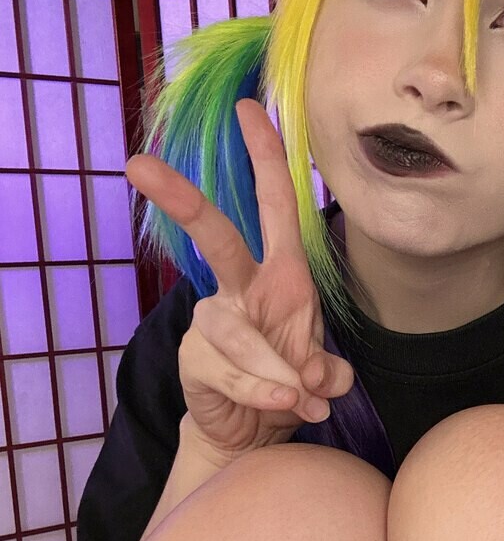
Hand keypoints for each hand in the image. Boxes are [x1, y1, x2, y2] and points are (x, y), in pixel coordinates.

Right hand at [125, 98, 354, 458]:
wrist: (251, 433)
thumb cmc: (286, 381)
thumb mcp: (320, 371)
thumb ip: (327, 371)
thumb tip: (319, 378)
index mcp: (280, 276)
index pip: (275, 206)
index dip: (265, 158)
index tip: (250, 107)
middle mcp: (240, 290)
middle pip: (214, 237)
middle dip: (181, 200)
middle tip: (138, 166)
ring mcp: (212, 323)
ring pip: (237, 332)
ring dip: (275, 369)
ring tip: (302, 399)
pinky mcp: (195, 360)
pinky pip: (231, 372)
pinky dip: (262, 391)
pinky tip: (284, 405)